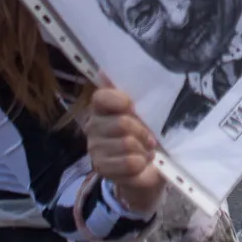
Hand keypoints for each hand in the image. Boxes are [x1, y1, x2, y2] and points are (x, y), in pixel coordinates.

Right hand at [85, 87, 163, 213]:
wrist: (146, 168)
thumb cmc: (144, 135)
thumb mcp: (144, 114)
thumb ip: (133, 96)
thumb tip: (108, 74)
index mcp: (101, 108)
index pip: (101, 97)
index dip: (120, 101)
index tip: (133, 108)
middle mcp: (92, 126)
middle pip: (122, 123)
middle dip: (142, 132)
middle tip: (149, 138)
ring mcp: (94, 148)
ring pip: (127, 144)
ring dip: (143, 149)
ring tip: (144, 151)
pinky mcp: (101, 167)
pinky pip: (129, 162)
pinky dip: (141, 162)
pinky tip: (140, 162)